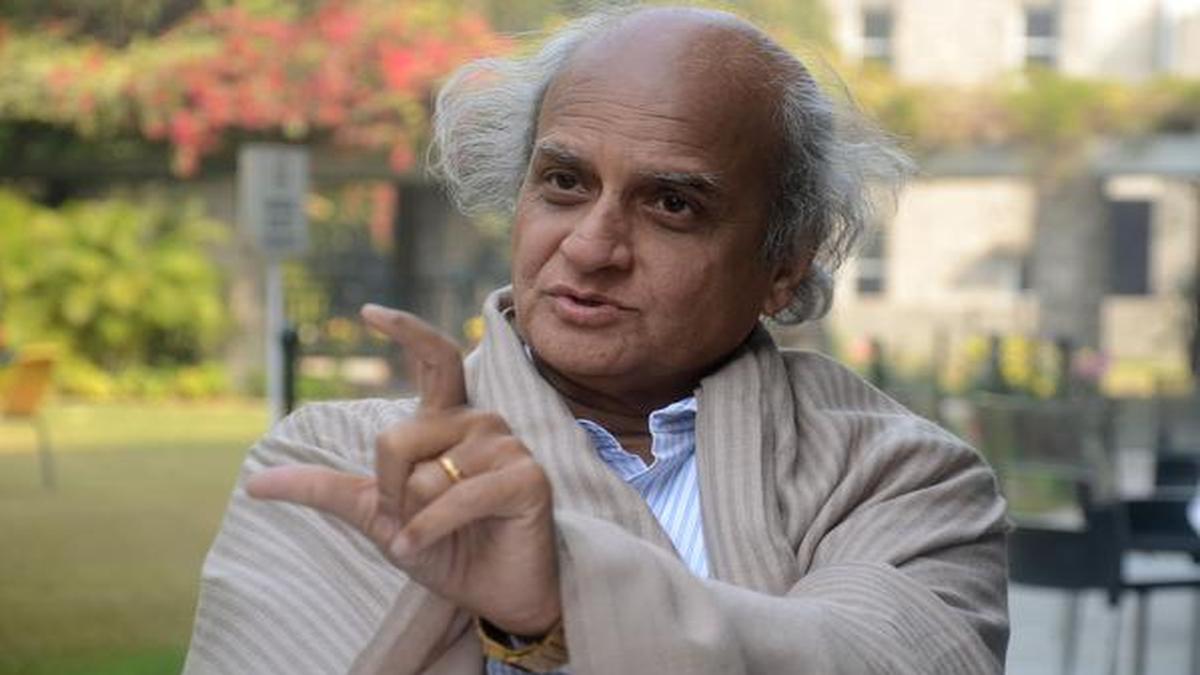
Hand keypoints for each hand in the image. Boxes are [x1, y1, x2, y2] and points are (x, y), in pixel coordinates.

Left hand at [247, 304, 560, 635]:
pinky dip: (429, 531)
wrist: (492, 594)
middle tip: (413, 521)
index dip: (405, 328)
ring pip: (423, 475)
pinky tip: (425, 548)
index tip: (367, 311)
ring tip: (440, 534)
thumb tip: (253, 484)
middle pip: (395, 439)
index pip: (436, 356)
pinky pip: (454, 498)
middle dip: (388, 494)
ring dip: (414, 519)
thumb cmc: (442, 548)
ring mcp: (506, 447)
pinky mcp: (525, 478)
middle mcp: (479, 423)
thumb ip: (325, 490)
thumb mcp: (375, 515)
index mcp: (448, 420)